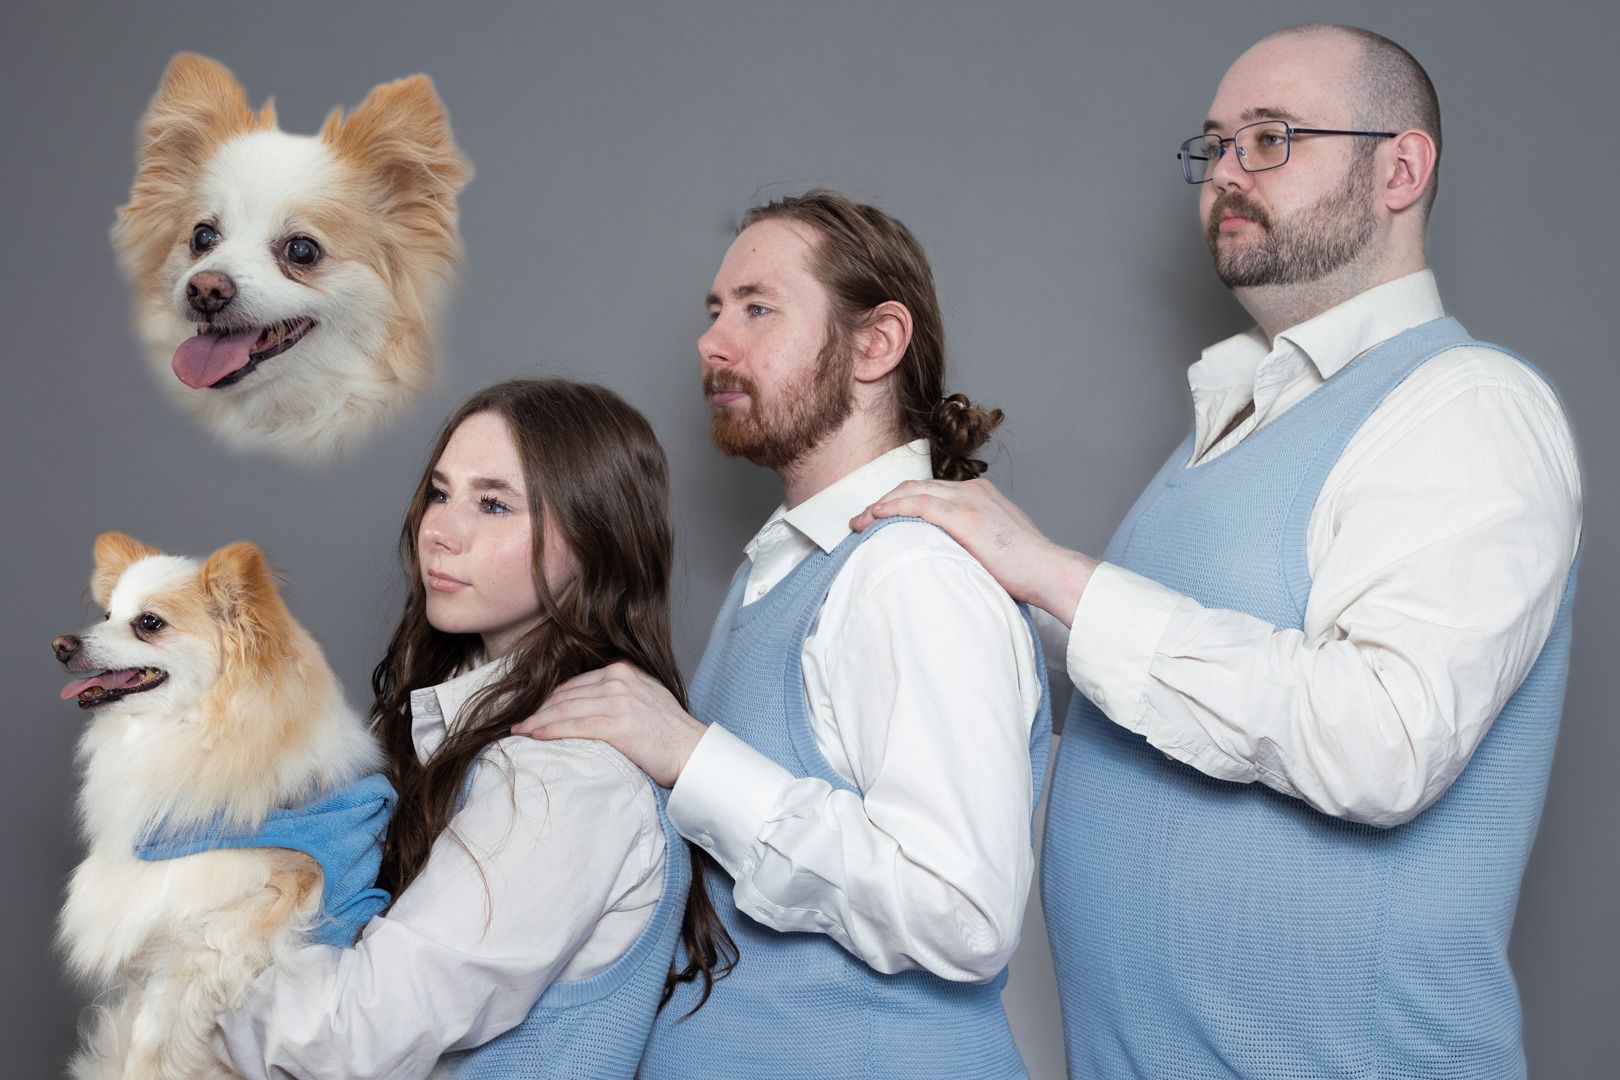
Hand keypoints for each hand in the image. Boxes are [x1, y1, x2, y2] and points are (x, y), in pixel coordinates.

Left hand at [510, 662, 707, 786]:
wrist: (692, 749)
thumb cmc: (670, 731)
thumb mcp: (645, 696)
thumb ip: (620, 692)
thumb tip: (590, 702)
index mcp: (624, 670)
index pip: (575, 683)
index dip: (550, 697)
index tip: (534, 709)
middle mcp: (619, 680)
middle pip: (566, 694)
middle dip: (538, 708)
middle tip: (518, 721)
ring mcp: (618, 701)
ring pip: (565, 709)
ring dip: (538, 720)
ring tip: (520, 731)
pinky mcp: (618, 724)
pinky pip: (574, 726)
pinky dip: (551, 730)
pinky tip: (537, 735)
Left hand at [849, 477, 1097, 625]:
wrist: (1048, 571)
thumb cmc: (1026, 569)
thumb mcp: (994, 546)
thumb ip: (969, 542)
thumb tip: (944, 557)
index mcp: (979, 495)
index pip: (930, 490)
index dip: (902, 501)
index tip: (881, 517)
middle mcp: (972, 490)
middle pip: (916, 486)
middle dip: (885, 500)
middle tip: (862, 519)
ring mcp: (967, 500)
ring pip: (912, 492)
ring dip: (881, 505)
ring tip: (859, 522)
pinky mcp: (963, 515)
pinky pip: (916, 504)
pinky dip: (891, 508)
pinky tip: (873, 518)